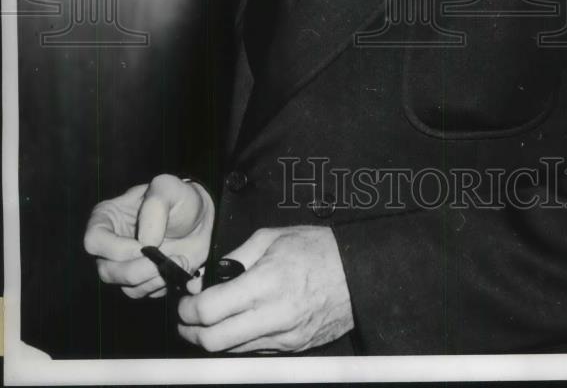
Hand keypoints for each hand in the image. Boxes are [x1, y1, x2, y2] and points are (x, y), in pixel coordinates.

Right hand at [83, 173, 214, 298]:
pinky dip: (162, 284)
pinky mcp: (141, 280)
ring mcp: (124, 265)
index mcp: (106, 218)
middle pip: (107, 271)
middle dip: (139, 270)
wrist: (201, 218)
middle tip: (169, 258)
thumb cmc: (180, 198)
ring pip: (126, 287)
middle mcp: (110, 245)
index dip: (117, 249)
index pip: (94, 241)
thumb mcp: (168, 187)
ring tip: (181, 259)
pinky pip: (144, 293)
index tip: (146, 246)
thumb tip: (146, 242)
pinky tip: (180, 267)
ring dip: (155, 278)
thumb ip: (155, 207)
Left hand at [176, 226, 353, 352]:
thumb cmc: (318, 248)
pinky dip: (240, 340)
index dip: (188, 309)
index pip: (210, 310)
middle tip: (187, 319)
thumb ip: (236, 257)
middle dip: (191, 332)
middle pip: (214, 341)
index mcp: (266, 282)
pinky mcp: (294, 349)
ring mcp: (285, 338)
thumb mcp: (272, 237)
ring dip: (214, 339)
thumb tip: (207, 280)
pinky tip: (240, 323)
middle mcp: (274, 315)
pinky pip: (256, 351)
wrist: (359, 273)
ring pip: (232, 351)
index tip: (185, 302)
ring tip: (210, 321)